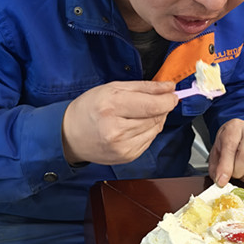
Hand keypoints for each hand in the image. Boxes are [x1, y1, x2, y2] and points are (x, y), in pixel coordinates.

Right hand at [62, 80, 177, 164]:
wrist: (70, 135)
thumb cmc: (89, 108)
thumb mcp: (113, 88)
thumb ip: (144, 87)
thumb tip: (169, 87)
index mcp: (111, 107)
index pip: (152, 105)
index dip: (168, 100)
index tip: (172, 94)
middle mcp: (117, 129)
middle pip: (156, 117)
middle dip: (161, 107)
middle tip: (155, 100)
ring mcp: (122, 146)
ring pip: (155, 129)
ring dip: (155, 119)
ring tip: (139, 113)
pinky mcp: (127, 156)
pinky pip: (149, 140)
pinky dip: (148, 131)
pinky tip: (134, 126)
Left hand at [208, 118, 243, 186]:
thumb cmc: (232, 144)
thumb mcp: (218, 149)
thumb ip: (216, 164)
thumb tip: (220, 181)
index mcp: (236, 127)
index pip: (230, 146)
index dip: (225, 167)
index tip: (221, 181)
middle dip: (237, 172)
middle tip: (233, 174)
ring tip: (243, 170)